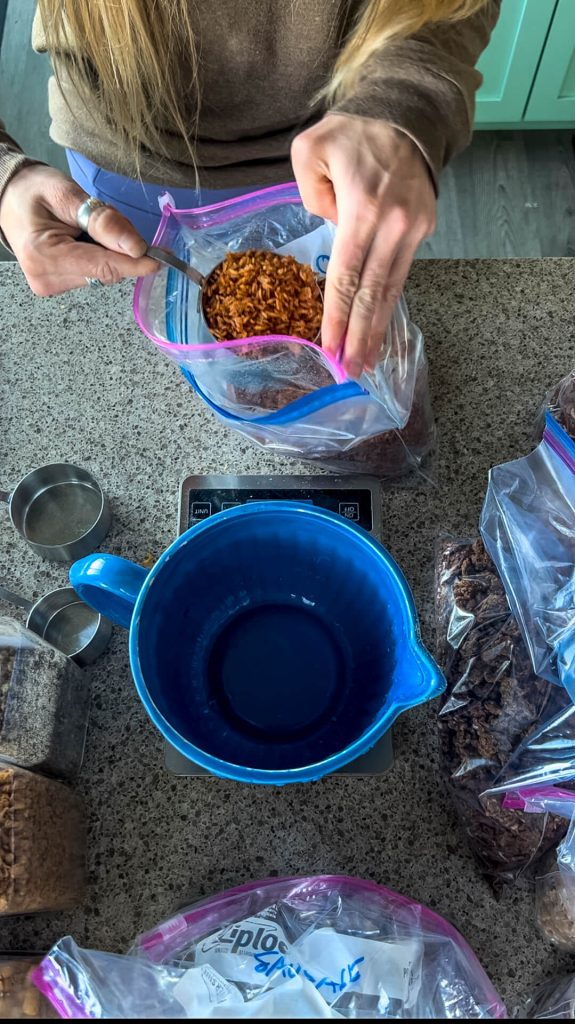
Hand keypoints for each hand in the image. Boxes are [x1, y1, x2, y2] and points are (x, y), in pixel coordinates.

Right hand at [0, 164, 156, 295]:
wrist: (7, 197)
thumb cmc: (34, 190)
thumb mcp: (69, 194)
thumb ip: (102, 221)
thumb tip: (137, 247)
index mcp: (44, 254)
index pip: (101, 266)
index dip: (134, 264)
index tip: (160, 259)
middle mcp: (46, 278)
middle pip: (104, 272)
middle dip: (117, 250)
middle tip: (104, 220)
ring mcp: (50, 286)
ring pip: (101, 274)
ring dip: (106, 252)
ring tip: (84, 228)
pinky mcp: (55, 287)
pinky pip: (91, 275)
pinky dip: (96, 258)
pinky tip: (80, 241)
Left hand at [291, 114, 435, 378]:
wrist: (408, 113)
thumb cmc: (353, 131)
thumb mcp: (310, 149)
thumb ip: (308, 194)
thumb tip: (327, 228)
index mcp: (363, 209)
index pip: (346, 275)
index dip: (337, 316)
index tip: (330, 349)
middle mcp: (393, 226)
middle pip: (373, 293)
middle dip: (359, 336)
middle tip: (350, 372)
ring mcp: (414, 229)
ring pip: (391, 289)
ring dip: (377, 328)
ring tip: (366, 361)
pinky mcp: (424, 229)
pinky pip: (401, 273)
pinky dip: (388, 303)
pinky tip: (378, 326)